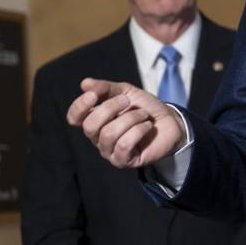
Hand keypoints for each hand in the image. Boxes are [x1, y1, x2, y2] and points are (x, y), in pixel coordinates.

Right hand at [67, 78, 185, 167]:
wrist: (170, 122)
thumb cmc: (145, 107)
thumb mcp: (126, 91)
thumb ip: (106, 88)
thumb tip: (85, 83)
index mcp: (95, 119)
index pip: (74, 118)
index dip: (80, 106)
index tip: (93, 95)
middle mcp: (98, 137)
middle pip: (90, 126)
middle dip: (110, 108)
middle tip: (128, 102)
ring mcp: (110, 151)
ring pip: (109, 134)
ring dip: (130, 119)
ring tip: (143, 115)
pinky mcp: (124, 161)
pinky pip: (124, 145)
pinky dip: (138, 131)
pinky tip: (147, 126)